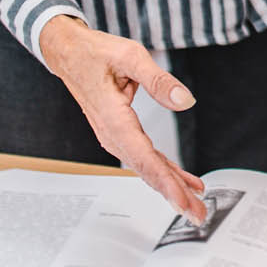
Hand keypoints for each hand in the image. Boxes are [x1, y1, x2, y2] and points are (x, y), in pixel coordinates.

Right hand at [39, 14, 205, 220]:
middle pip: (146, 170)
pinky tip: (182, 179)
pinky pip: (144, 157)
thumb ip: (159, 80)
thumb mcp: (130, 57)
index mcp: (113, 118)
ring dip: (170, 185)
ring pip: (146, 167)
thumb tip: (186, 100)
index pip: (143, 157)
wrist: (68, 53)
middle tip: (198, 214)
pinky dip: (164, 170)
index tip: (183, 200)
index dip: (166, 182)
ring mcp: (114, 136)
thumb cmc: (95, 53)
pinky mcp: (120, 132)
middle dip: (173, 194)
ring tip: (196, 202)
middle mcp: (112, 133)